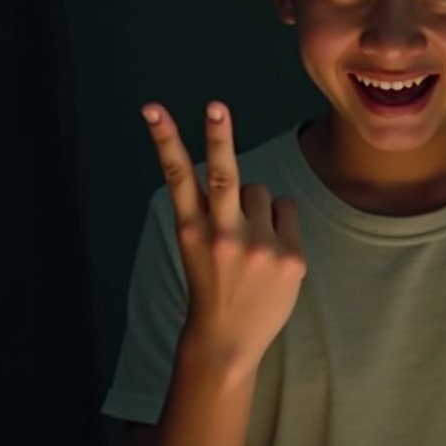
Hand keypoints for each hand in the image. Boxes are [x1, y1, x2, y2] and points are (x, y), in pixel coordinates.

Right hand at [142, 100, 306, 377]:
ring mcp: (259, 247)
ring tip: (249, 243)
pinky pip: (287, 210)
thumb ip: (209, 210)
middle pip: (223, 176)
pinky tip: (269, 254)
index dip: (166, 139)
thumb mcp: (195, 247)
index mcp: (192, 230)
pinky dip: (279, 223)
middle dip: (218, 137)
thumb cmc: (213, 283)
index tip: (155, 109)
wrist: (228, 339)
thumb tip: (233, 173)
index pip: (176, 177)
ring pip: (261, 192)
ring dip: (256, 207)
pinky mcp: (290, 257)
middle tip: (215, 107)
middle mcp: (224, 237)